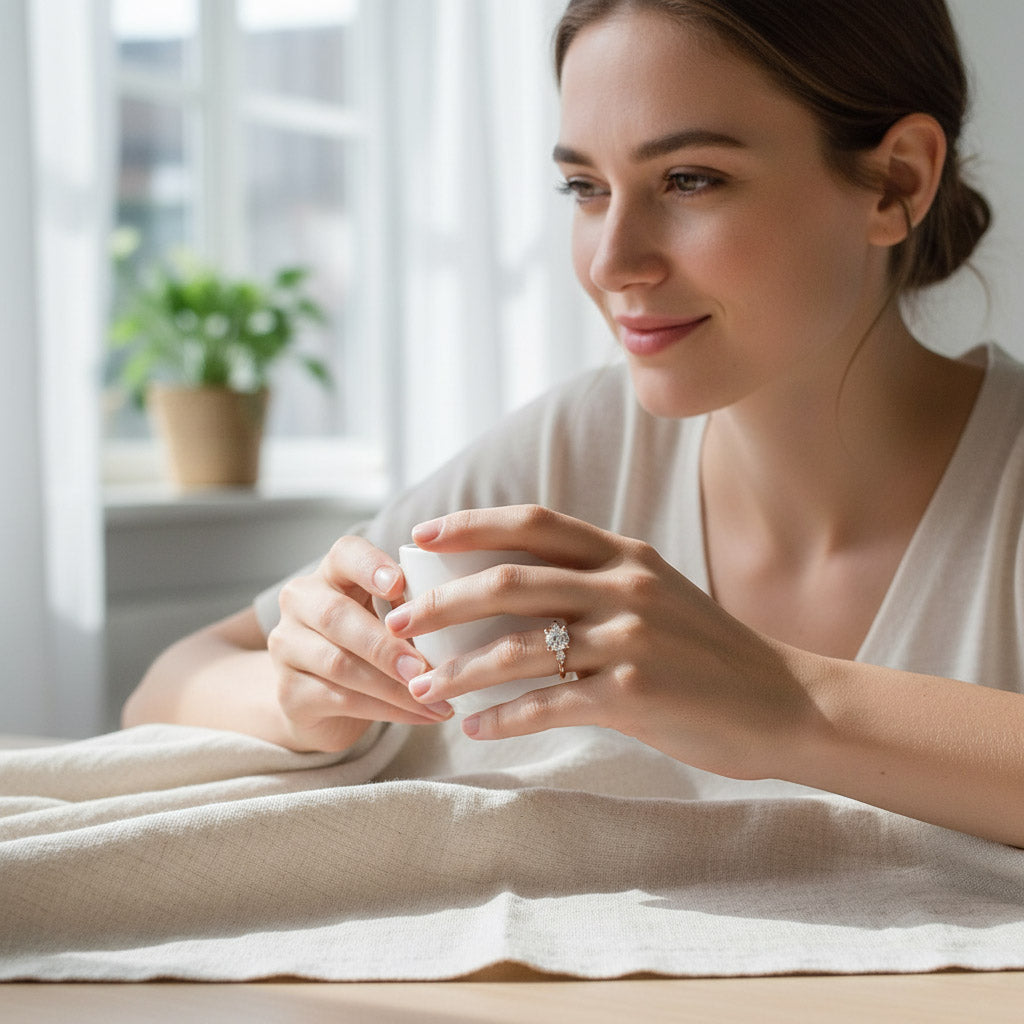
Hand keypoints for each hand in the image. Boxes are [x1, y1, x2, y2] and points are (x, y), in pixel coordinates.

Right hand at [267, 535, 452, 750]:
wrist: (324, 702)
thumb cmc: (370, 646)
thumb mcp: (388, 618)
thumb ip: (413, 609)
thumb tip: (464, 614)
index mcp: (330, 574)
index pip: (344, 554)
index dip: (370, 566)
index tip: (400, 583)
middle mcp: (300, 603)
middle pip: (336, 615)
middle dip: (386, 645)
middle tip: (425, 668)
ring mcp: (286, 647)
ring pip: (339, 664)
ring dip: (393, 686)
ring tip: (435, 699)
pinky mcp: (289, 692)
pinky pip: (341, 700)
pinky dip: (388, 710)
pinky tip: (422, 716)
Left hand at [385, 505, 817, 779]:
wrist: (785, 703)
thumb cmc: (708, 653)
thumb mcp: (655, 596)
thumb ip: (594, 583)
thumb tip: (508, 591)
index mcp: (625, 554)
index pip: (534, 523)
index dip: (472, 524)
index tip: (421, 535)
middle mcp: (624, 586)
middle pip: (509, 581)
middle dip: (441, 602)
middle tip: (399, 625)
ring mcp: (630, 639)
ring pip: (516, 646)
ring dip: (458, 669)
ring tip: (422, 686)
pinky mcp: (635, 695)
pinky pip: (547, 703)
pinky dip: (502, 717)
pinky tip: (476, 728)